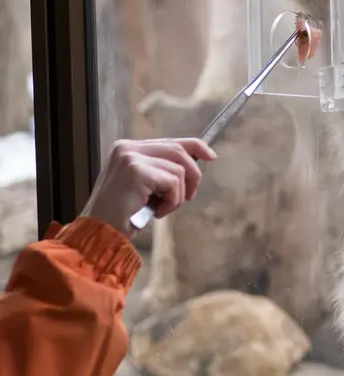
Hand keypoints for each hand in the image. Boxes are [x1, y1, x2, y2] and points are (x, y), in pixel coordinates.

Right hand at [80, 138, 216, 237]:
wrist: (100, 234)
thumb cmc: (122, 215)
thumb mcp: (144, 186)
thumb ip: (160, 170)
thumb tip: (194, 161)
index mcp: (127, 148)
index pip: (170, 140)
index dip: (196, 146)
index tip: (211, 156)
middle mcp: (127, 148)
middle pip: (178, 150)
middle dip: (193, 174)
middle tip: (189, 197)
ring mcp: (130, 157)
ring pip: (178, 169)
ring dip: (177, 195)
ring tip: (161, 209)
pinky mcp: (136, 171)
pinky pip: (173, 182)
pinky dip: (172, 201)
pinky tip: (156, 212)